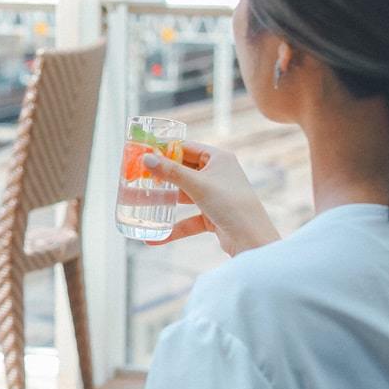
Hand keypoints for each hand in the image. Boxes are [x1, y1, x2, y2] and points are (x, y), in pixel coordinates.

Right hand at [140, 145, 280, 256]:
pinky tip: (155, 238)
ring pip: (183, 195)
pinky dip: (175, 227)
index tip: (142, 153)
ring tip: (138, 202)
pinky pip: (189, 218)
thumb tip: (146, 158)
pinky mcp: (213, 215)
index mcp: (218, 158)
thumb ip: (171, 172)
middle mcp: (218, 174)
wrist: (252, 240)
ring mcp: (215, 195)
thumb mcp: (197, 186)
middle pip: (182, 172)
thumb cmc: (230, 205)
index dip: (164, 150)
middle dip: (160, 177)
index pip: (186, 148)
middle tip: (135, 177)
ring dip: (164, 201)